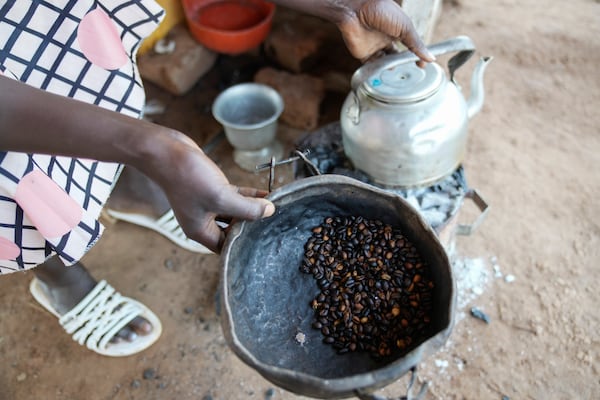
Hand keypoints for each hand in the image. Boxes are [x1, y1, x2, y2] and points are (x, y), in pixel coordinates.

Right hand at [144, 133, 274, 252]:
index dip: (244, 245)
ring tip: (276, 208)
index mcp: (201, 232)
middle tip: (275, 224)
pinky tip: (266, 194)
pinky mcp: (212, 189)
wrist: (167, 152)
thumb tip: (270, 211)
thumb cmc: (187, 178)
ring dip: (254, 209)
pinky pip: (235, 197)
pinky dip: (249, 196)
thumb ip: (247, 208)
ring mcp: (208, 204)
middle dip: (252, 226)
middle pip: (234, 230)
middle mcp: (204, 221)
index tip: (264, 239)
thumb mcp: (221, 197)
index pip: (227, 247)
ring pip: (236, 212)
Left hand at [337, 0, 435, 64]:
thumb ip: (416, 44)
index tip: (422, 65)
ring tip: (396, 69)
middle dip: (403, 63)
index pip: (409, 45)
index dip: (416, 55)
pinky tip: (383, 72)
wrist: (356, 10)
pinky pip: (371, 66)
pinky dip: (377, 71)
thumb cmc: (381, 11)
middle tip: (409, 70)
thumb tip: (430, 57)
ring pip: (385, 62)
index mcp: (397, 29)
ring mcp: (374, 46)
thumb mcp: (404, 27)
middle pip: (397, 55)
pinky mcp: (363, 54)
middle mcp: (386, 38)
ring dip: (391, 68)